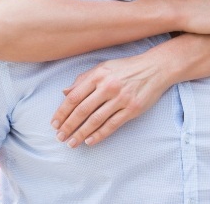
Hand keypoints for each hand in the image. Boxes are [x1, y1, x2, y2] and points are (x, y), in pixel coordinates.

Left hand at [51, 53, 170, 147]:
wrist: (155, 68)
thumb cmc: (126, 68)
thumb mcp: (104, 67)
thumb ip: (84, 79)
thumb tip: (65, 92)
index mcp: (99, 75)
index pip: (74, 96)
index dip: (62, 111)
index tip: (54, 123)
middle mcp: (108, 86)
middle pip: (82, 110)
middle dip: (69, 126)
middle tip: (60, 137)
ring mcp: (121, 98)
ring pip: (96, 120)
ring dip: (81, 133)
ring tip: (71, 142)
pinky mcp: (132, 109)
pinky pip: (112, 125)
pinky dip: (99, 135)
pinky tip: (89, 141)